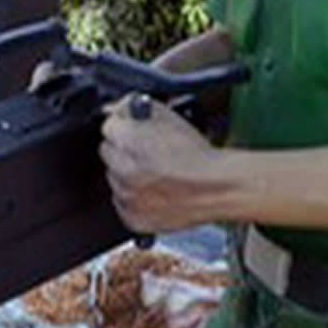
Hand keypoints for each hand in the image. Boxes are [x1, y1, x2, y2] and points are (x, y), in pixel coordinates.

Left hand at [100, 95, 219, 234]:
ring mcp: (127, 197)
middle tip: (145, 151)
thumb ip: (136, 108)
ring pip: (114, 180)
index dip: (124, 126)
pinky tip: (154, 191)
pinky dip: (134, 198)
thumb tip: (119, 108)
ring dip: (127, 175)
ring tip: (154, 173)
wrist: (219, 188)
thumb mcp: (168, 116)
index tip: (132, 129)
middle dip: (123, 150)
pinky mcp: (134, 219)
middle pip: (108, 152)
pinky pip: (123, 204)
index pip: (108, 126)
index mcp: (128, 140)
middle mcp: (123, 170)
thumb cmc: (199, 156)